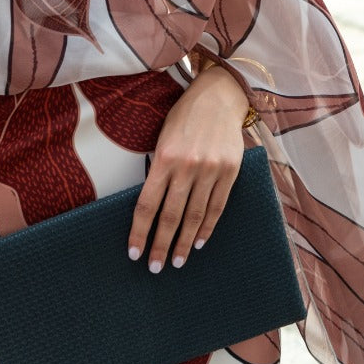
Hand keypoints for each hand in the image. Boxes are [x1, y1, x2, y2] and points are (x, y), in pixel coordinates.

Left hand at [127, 63, 250, 271]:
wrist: (219, 96)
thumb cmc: (184, 117)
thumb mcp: (162, 137)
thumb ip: (158, 169)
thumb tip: (149, 207)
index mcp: (164, 158)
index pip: (147, 204)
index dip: (139, 231)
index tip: (133, 251)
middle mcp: (188, 166)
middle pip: (171, 216)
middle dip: (161, 245)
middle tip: (154, 267)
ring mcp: (211, 170)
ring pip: (195, 216)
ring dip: (185, 243)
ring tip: (177, 261)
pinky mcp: (230, 171)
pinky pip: (217, 206)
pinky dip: (207, 227)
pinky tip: (200, 242)